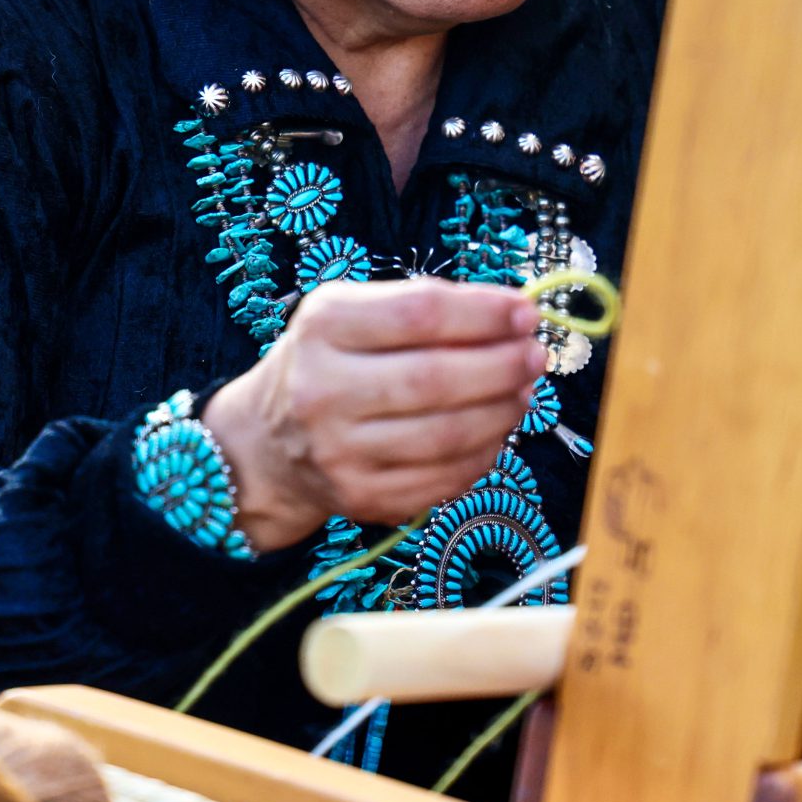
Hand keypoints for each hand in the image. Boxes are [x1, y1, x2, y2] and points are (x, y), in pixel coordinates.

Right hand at [202, 277, 545, 551]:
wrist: (265, 444)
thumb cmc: (325, 363)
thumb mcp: (351, 313)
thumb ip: (422, 305)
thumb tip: (510, 316)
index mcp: (324, 327)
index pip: (419, 314)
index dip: (484, 313)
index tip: (525, 311)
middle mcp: (323, 390)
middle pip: (436, 378)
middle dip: (502, 365)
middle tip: (535, 355)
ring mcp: (340, 451)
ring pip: (447, 435)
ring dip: (502, 411)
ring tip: (522, 391)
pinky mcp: (360, 497)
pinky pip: (443, 478)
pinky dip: (484, 454)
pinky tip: (496, 431)